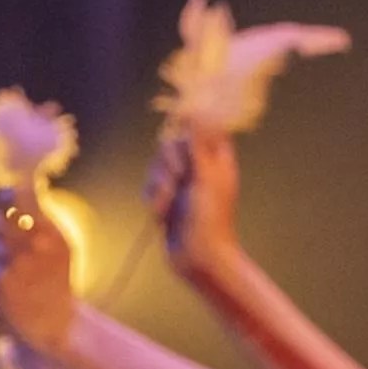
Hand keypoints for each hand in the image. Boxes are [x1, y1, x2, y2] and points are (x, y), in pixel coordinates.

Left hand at [0, 194, 78, 357]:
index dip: (4, 196)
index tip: (2, 201)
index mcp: (51, 231)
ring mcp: (17, 264)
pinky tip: (3, 287)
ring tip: (7, 269)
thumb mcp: (60, 243)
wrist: (57, 323)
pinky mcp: (1, 284)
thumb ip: (38, 215)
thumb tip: (14, 187)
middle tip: (3, 242)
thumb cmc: (55, 278)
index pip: (20, 196)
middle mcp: (35, 244)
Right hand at [146, 127, 241, 277]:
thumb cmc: (209, 219)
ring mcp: (182, 183)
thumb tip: (195, 109)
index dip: (189, 130)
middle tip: (179, 182)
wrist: (198, 258)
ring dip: (159, 186)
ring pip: (157, 166)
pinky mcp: (167, 198)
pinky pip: (150, 186)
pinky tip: (161, 215)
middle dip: (168, 164)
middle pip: (172, 145)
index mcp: (217, 158)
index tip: (181, 141)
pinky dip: (153, 199)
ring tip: (169, 207)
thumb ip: (198, 143)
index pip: (201, 127)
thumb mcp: (205, 178)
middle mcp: (199, 167)